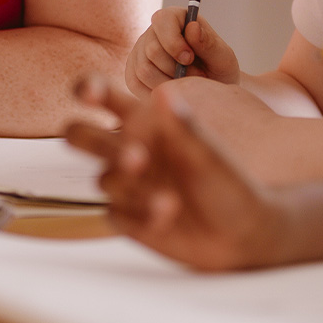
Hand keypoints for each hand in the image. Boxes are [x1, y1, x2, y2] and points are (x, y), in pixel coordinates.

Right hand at [65, 75, 287, 269]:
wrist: (240, 234)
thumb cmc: (229, 185)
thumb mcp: (210, 155)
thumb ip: (185, 128)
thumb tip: (163, 94)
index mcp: (145, 123)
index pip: (105, 98)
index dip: (88, 89)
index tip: (89, 94)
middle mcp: (129, 149)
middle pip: (82, 136)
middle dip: (93, 141)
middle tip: (137, 158)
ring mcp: (126, 185)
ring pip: (104, 179)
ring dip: (133, 188)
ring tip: (173, 200)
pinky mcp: (127, 217)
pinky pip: (115, 213)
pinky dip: (139, 216)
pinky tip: (168, 216)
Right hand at [124, 7, 239, 96]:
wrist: (208, 91)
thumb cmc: (217, 71)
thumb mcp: (223, 57)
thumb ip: (209, 42)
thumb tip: (192, 27)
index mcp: (175, 18)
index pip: (162, 20)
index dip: (174, 42)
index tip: (190, 58)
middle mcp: (153, 33)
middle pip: (152, 50)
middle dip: (175, 69)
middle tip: (196, 77)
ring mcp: (139, 53)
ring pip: (143, 70)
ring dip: (168, 83)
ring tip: (187, 85)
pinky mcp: (133, 73)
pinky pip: (136, 84)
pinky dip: (156, 93)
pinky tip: (173, 92)